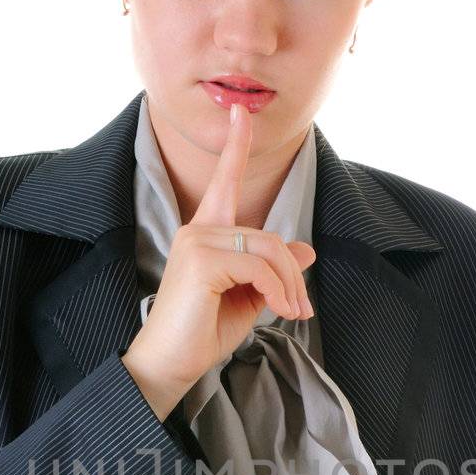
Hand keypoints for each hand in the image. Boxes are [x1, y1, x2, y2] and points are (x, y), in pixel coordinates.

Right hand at [125, 100, 316, 395]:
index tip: (241, 110)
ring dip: (288, 285)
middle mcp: (197, 229)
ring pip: (268, 249)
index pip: (225, 181)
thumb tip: (304, 250)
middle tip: (301, 309)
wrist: (171, 364)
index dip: (236, 145)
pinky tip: (277, 311)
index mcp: (205, 232)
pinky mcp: (201, 259)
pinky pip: (258, 266)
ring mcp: (196, 241)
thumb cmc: (203, 332)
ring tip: (290, 313)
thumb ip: (272, 270)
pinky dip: (277, 290)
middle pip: (268, 235)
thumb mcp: (249, 297)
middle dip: (292, 274)